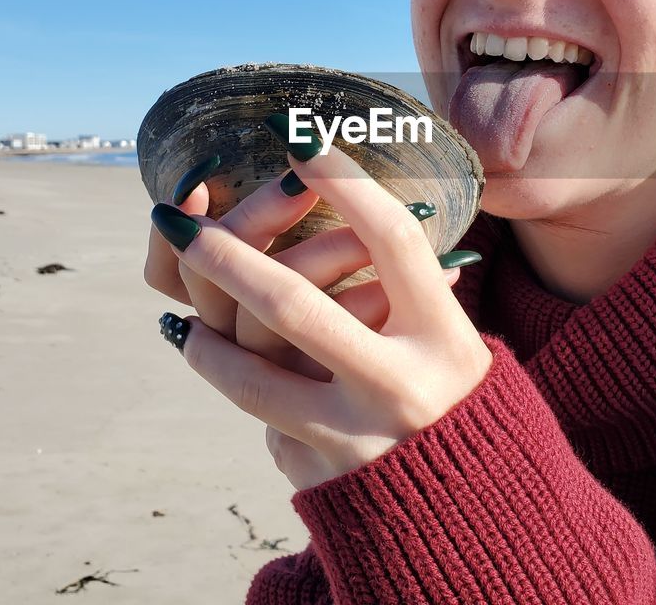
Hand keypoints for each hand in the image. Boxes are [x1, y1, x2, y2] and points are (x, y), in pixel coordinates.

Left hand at [151, 136, 490, 491]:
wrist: (476, 516)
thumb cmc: (460, 403)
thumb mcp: (455, 342)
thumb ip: (407, 292)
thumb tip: (337, 207)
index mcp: (445, 336)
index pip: (392, 240)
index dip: (346, 182)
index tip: (302, 138)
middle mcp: (400, 383)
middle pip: (293, 303)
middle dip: (225, 252)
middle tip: (179, 220)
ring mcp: (356, 435)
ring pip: (248, 373)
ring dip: (204, 341)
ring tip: (185, 325)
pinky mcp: (324, 476)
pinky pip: (264, 420)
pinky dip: (248, 394)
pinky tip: (233, 379)